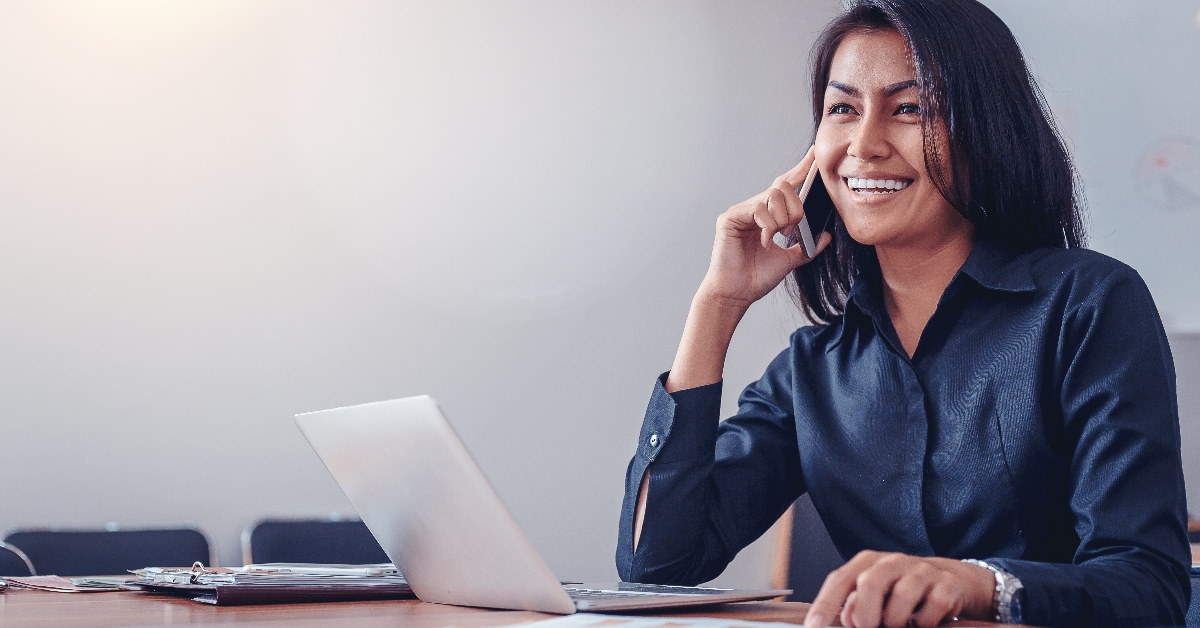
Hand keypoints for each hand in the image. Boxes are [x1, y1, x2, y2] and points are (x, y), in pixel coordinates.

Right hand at [697, 146, 831, 309]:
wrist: (737, 294)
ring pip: (771, 195)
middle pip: (781, 187)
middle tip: (792, 230)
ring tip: (776, 238)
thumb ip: (806, 247)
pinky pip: (757, 208)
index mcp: (766, 216)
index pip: (785, 186)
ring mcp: (740, 212)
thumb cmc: (756, 278)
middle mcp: (753, 209)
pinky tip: (765, 241)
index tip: (814, 155)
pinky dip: (768, 225)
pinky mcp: (730, 218)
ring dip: (782, 218)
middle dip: (795, 207)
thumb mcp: (789, 261)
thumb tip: (825, 236)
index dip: (801, 169)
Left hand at [804, 551, 995, 627]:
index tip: (813, 627)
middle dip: (864, 613)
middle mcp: (893, 561)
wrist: (949, 580)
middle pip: (870, 583)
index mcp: (868, 562)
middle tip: (866, 627)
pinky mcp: (946, 585)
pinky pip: (933, 609)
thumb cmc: (900, 590)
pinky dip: (926, 622)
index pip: (840, 580)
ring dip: (896, 620)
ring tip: (898, 624)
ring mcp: (921, 570)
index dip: (825, 604)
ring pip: (902, 596)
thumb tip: (847, 620)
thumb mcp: (874, 595)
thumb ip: (855, 605)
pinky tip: (924, 620)